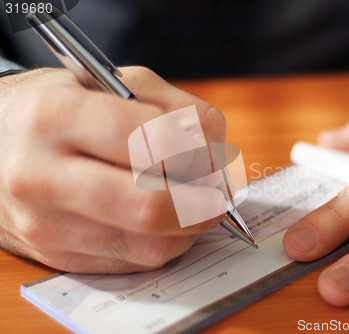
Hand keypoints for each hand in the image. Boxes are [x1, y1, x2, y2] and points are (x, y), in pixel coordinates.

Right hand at [0, 67, 225, 272]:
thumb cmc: (63, 109)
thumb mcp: (114, 83)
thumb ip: (176, 109)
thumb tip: (217, 156)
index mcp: (56, 116)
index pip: (152, 142)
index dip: (197, 152)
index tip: (207, 153)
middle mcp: (43, 175)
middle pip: (151, 206)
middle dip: (203, 202)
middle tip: (212, 190)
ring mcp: (47, 225)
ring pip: (151, 244)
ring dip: (190, 226)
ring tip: (191, 202)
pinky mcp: (60, 256)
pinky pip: (137, 261)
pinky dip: (166, 241)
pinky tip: (163, 218)